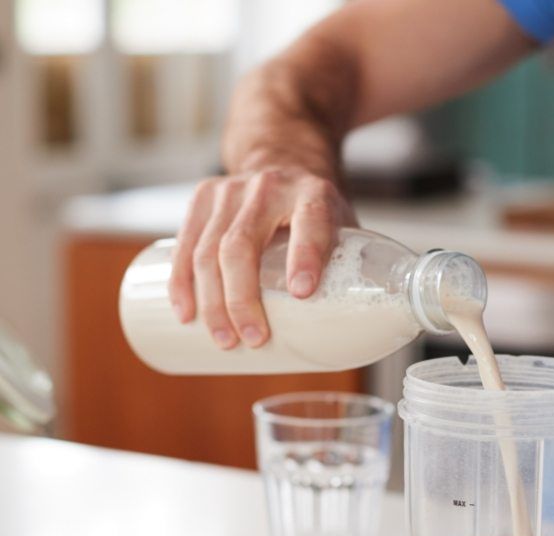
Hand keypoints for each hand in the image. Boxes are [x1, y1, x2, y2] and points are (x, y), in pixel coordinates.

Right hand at [168, 166, 353, 348]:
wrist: (283, 159)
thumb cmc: (316, 211)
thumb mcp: (342, 225)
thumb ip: (348, 267)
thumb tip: (351, 334)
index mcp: (313, 194)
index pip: (310, 222)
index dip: (305, 256)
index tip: (302, 293)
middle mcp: (270, 187)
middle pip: (242, 245)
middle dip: (243, 299)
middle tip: (254, 339)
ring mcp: (230, 190)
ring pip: (209, 250)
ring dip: (212, 302)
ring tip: (224, 339)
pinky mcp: (202, 197)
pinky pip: (184, 245)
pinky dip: (181, 283)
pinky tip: (185, 313)